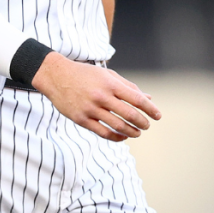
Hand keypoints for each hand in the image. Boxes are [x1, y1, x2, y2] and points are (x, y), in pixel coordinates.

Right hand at [31, 53, 161, 141]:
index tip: (158, 116)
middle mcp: (101, 96)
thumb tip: (148, 99)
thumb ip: (128, 87)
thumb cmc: (85, 74)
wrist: (55, 76)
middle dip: (143, 123)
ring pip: (118, 126)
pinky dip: (116, 137)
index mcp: (110, 84)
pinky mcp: (81, 119)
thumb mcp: (107, 75)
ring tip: (137, 132)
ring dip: (132, 132)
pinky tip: (122, 136)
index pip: (137, 100)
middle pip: (130, 115)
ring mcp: (90, 108)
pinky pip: (103, 133)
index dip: (151, 110)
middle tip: (146, 125)